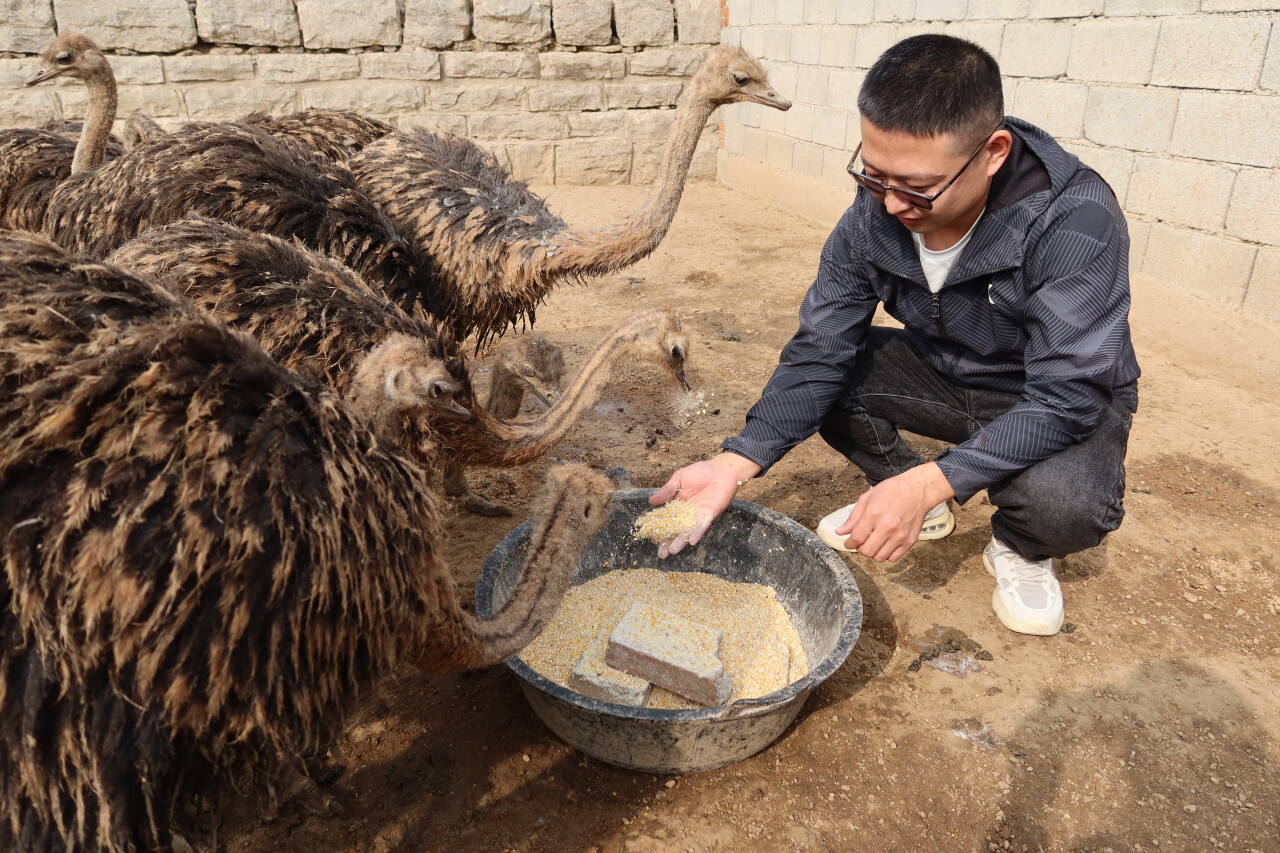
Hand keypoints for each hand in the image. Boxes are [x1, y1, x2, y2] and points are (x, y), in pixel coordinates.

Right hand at [650, 452, 760, 557]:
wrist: (721, 469)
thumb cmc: (700, 472)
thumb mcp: (679, 479)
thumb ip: (667, 491)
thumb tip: (651, 501)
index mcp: (678, 506)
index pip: (667, 521)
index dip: (659, 529)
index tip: (650, 538)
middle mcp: (688, 514)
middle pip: (677, 531)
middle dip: (669, 542)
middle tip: (661, 555)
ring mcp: (698, 515)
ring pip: (688, 531)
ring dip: (681, 541)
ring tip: (673, 550)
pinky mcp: (710, 514)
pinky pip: (702, 525)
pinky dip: (697, 532)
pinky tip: (691, 540)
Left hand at [836, 463, 954, 561]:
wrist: (917, 490)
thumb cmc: (893, 491)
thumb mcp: (867, 498)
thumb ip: (853, 517)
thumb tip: (841, 531)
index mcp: (874, 514)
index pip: (856, 538)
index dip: (849, 543)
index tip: (849, 542)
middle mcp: (887, 527)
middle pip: (867, 551)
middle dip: (860, 548)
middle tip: (861, 542)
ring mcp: (900, 536)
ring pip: (879, 557)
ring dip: (873, 552)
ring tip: (873, 543)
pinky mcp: (909, 541)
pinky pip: (893, 558)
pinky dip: (886, 554)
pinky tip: (885, 544)